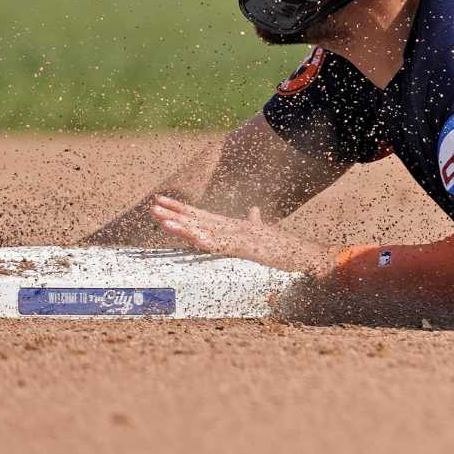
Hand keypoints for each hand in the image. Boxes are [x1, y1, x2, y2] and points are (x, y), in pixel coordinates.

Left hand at [150, 196, 341, 276]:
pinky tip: (192, 237)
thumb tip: (255, 210)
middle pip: (198, 218)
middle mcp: (232, 226)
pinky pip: (221, 245)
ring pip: (204, 229)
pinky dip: (206, 240)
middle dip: (174, 212)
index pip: (201, 214)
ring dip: (182, 225)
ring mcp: (237, 236)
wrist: (300, 252)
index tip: (162, 201)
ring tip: (161, 220)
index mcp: (232, 224)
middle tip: (153, 206)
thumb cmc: (282, 245)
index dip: (181, 207)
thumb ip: (256, 220)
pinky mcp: (245, 247)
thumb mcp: (264, 231)